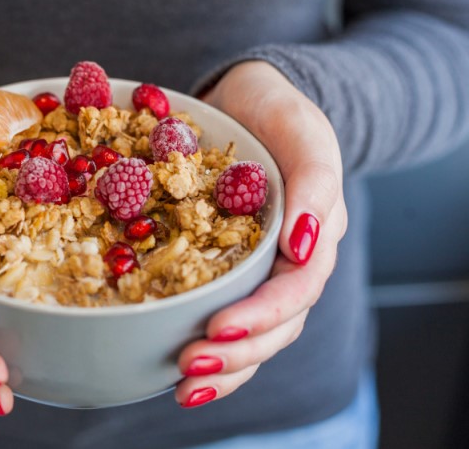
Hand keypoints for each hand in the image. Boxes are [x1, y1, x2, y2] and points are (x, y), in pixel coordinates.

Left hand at [175, 61, 347, 407]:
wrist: (244, 100)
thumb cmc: (277, 114)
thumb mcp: (303, 130)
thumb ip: (315, 181)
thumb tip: (303, 246)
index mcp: (313, 235)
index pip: (296, 290)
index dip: (261, 316)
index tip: (217, 328)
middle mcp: (288, 261)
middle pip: (275, 325)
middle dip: (236, 353)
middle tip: (190, 366)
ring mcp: (256, 268)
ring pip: (251, 332)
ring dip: (222, 366)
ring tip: (183, 384)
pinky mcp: (222, 266)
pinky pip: (218, 311)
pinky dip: (203, 343)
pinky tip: (171, 369)